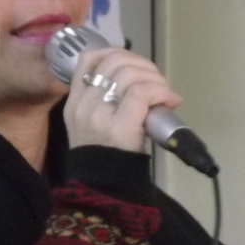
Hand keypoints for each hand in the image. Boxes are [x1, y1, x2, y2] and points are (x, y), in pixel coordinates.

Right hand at [63, 48, 181, 152]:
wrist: (103, 192)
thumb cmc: (106, 159)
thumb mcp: (96, 125)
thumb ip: (108, 101)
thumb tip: (141, 80)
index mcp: (75, 102)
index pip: (88, 59)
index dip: (117, 53)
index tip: (135, 65)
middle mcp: (83, 105)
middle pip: (113, 61)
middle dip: (142, 64)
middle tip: (157, 82)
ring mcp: (98, 115)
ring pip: (128, 73)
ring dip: (154, 78)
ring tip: (165, 94)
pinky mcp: (119, 126)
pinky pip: (141, 92)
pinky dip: (160, 91)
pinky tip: (169, 101)